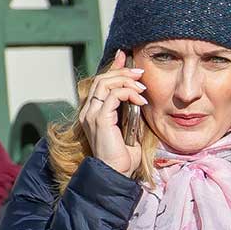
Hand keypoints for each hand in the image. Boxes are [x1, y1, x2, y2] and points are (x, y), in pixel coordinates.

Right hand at [78, 49, 146, 176]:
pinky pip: (113, 96)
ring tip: (142, 87)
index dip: (113, 67)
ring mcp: (92, 114)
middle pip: (102, 78)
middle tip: (140, 72)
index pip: (101, 81)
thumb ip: (130, 109)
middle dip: (122, 71)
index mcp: (93, 111)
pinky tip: (140, 100)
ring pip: (105, 83)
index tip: (126, 57)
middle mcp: (89, 110)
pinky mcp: (99, 119)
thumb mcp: (129, 126)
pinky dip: (128, 94)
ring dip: (126, 81)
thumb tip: (139, 94)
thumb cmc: (124, 154)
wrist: (117, 172)